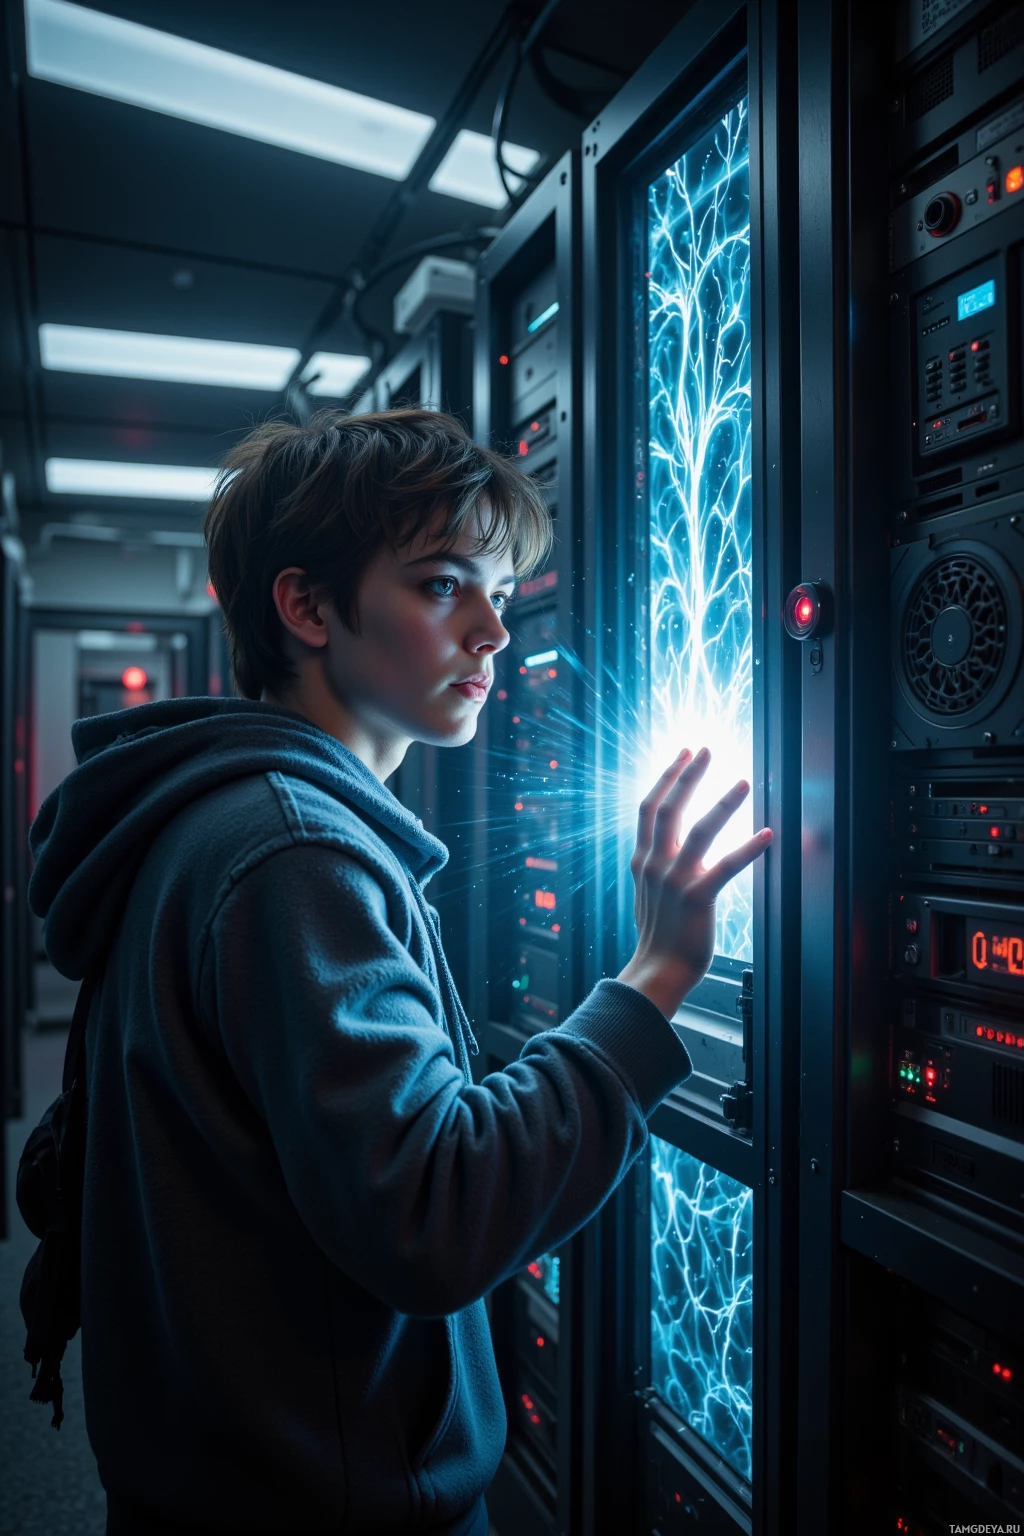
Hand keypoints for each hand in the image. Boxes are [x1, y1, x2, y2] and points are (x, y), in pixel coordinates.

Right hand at [616, 747, 772, 1018]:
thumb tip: (663, 848)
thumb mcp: (647, 894)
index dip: (667, 778)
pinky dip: (748, 848)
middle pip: (669, 808)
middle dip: (689, 775)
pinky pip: (726, 866)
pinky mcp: (697, 899)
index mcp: (642, 861)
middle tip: (707, 750)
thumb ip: (654, 867)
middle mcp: (655, 865)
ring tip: (743, 781)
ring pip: (698, 830)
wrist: (658, 971)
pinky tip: (767, 833)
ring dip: (723, 803)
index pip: (650, 808)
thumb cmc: (659, 937)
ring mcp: (675, 881)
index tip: (683, 754)